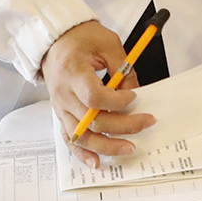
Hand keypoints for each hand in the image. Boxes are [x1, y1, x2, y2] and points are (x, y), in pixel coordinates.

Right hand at [42, 19, 154, 166]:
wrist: (55, 40)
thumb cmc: (80, 38)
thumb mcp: (108, 43)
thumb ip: (123, 68)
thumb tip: (137, 92)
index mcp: (73, 73)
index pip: (94, 97)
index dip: (118, 102)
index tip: (134, 97)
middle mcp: (64, 95)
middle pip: (92, 121)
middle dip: (123, 126)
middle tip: (146, 122)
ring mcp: (60, 107)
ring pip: (82, 136)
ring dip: (106, 145)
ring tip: (129, 147)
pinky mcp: (61, 113)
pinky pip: (70, 138)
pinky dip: (83, 152)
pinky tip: (96, 161)